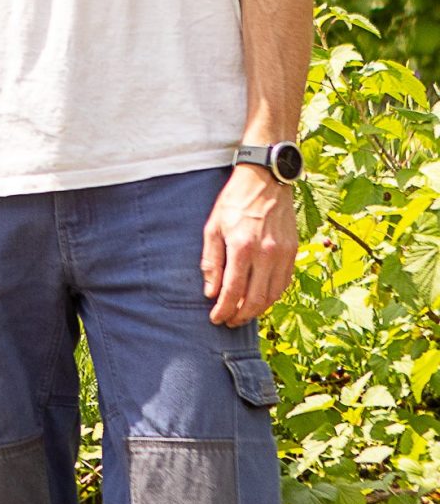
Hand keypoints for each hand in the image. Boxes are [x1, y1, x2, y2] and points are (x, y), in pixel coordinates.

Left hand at [204, 165, 297, 326]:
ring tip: (243, 314)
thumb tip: (210, 292)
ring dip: (258, 310)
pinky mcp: (294, 251)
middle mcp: (266, 254)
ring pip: (273, 295)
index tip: (215, 319)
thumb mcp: (213, 227)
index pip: (232, 291)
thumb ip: (211, 261)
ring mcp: (283, 254)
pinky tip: (260, 300)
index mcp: (242, 247)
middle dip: (240, 315)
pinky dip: (272, 296)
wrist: (266, 181)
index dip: (223, 309)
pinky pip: (284, 283)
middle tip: (228, 322)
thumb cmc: (234, 202)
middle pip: (255, 299)